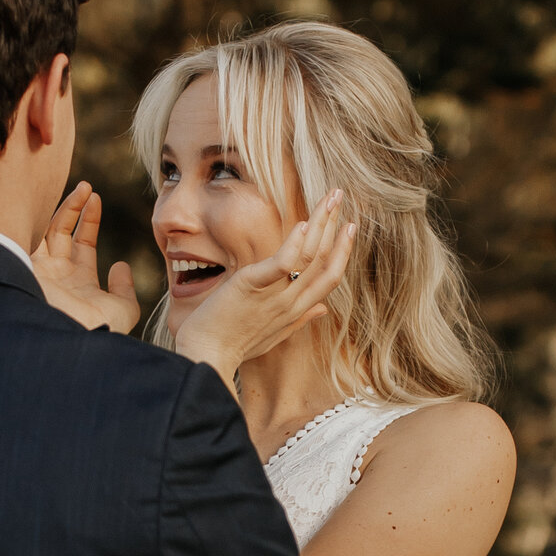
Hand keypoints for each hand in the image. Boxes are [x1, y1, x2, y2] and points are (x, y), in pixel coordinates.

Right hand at [33, 183, 139, 331]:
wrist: (67, 342)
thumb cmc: (98, 330)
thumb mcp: (123, 311)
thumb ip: (125, 289)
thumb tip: (122, 266)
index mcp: (78, 280)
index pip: (82, 241)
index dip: (89, 219)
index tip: (96, 198)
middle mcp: (56, 272)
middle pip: (61, 230)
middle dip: (73, 207)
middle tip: (87, 186)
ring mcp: (38, 269)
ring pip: (45, 229)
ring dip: (62, 207)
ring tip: (82, 187)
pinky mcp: (23, 266)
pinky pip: (27, 234)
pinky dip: (35, 217)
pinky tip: (46, 199)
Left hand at [173, 194, 356, 388]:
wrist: (207, 358)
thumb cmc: (234, 347)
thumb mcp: (274, 335)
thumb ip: (301, 319)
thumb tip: (323, 309)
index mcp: (296, 311)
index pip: (329, 276)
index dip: (342, 250)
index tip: (349, 226)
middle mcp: (292, 302)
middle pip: (323, 260)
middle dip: (334, 226)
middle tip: (340, 197)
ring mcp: (275, 296)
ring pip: (308, 256)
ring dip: (321, 223)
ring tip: (330, 198)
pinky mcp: (252, 287)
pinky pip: (281, 265)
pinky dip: (294, 244)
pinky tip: (303, 224)